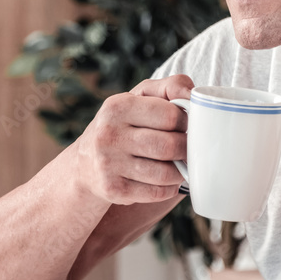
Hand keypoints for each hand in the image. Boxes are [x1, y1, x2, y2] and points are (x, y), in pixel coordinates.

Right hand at [68, 74, 191, 205]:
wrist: (85, 163)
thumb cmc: (124, 124)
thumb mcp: (141, 97)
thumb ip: (171, 87)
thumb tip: (194, 95)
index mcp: (117, 106)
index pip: (170, 115)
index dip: (187, 122)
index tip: (186, 127)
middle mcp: (108, 134)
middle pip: (170, 145)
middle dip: (186, 149)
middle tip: (186, 148)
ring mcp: (108, 164)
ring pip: (166, 173)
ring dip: (179, 171)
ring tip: (177, 164)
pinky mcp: (113, 190)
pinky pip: (158, 192)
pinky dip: (169, 188)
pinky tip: (164, 180)